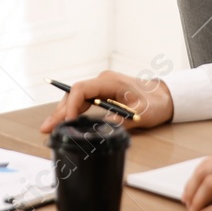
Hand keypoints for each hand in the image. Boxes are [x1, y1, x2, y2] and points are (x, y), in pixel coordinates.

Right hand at [39, 70, 172, 132]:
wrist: (164, 97)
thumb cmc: (154, 103)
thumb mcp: (140, 114)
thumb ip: (120, 120)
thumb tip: (102, 129)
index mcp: (109, 82)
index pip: (81, 89)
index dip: (70, 105)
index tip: (65, 121)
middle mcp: (102, 81)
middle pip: (74, 93)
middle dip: (60, 111)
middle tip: (47, 128)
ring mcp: (101, 86)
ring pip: (76, 97)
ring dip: (63, 111)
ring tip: (49, 127)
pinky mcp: (102, 92)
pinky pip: (83, 100)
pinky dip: (72, 110)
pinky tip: (64, 121)